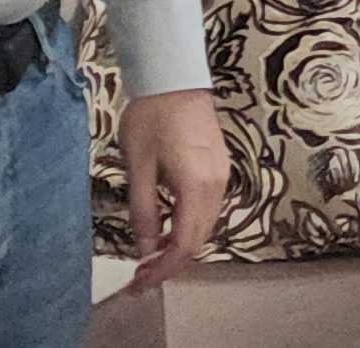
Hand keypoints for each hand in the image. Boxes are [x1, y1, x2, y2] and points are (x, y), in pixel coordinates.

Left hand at [119, 89, 227, 289]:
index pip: (185, 244)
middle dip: (171, 263)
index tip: (140, 283)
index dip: (163, 269)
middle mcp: (217, 186)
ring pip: (205, 226)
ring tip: (150, 256)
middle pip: (199, 239)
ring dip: (180, 245)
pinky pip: (207, 209)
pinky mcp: (219, 168)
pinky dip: (188, 226)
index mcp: (196, 186)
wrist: (174, 76)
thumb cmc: (151, 117)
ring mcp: (222, 176)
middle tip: (140, 276)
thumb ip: (143, 211)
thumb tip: (145, 250)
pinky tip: (167, 229)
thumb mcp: (137, 166)